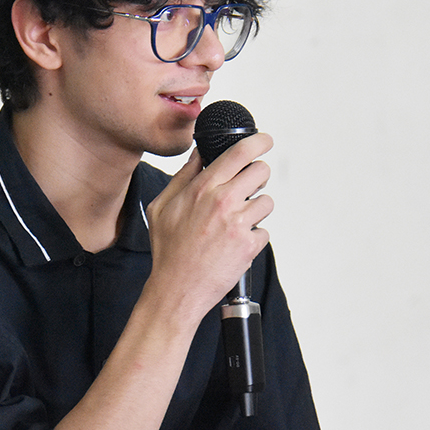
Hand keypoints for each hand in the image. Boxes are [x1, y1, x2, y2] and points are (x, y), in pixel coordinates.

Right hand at [143, 132, 273, 323]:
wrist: (176, 289)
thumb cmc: (168, 250)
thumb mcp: (162, 206)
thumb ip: (183, 176)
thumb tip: (199, 154)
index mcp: (202, 189)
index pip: (239, 153)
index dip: (258, 141)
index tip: (264, 140)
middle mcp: (223, 202)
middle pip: (261, 171)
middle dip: (257, 176)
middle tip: (248, 186)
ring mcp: (238, 224)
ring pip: (266, 201)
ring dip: (256, 209)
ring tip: (236, 222)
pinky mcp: (249, 246)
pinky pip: (264, 231)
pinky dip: (253, 237)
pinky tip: (234, 244)